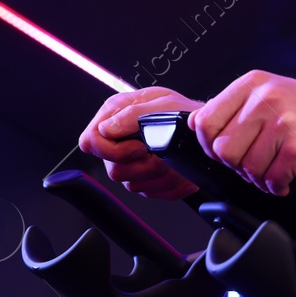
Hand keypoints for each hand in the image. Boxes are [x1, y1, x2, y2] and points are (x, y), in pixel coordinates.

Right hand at [78, 86, 203, 199]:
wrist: (204, 128)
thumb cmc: (185, 111)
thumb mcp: (163, 103)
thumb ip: (132, 114)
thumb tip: (106, 129)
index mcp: (115, 115)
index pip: (91, 142)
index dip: (112, 150)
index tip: (140, 147)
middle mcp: (119, 140)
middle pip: (114, 170)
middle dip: (144, 165)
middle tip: (163, 153)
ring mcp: (131, 162)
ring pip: (133, 185)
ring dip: (161, 175)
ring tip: (175, 159)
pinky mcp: (146, 179)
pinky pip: (152, 193)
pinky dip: (172, 185)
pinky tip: (179, 169)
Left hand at [191, 71, 295, 195]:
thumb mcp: (272, 94)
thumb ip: (234, 106)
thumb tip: (195, 123)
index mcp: (253, 83)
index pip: (205, 120)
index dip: (209, 144)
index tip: (225, 150)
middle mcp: (265, 99)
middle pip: (221, 149)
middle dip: (236, 164)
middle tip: (255, 161)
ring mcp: (281, 124)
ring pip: (245, 168)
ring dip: (259, 177)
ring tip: (275, 167)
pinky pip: (269, 180)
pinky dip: (277, 185)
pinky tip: (289, 175)